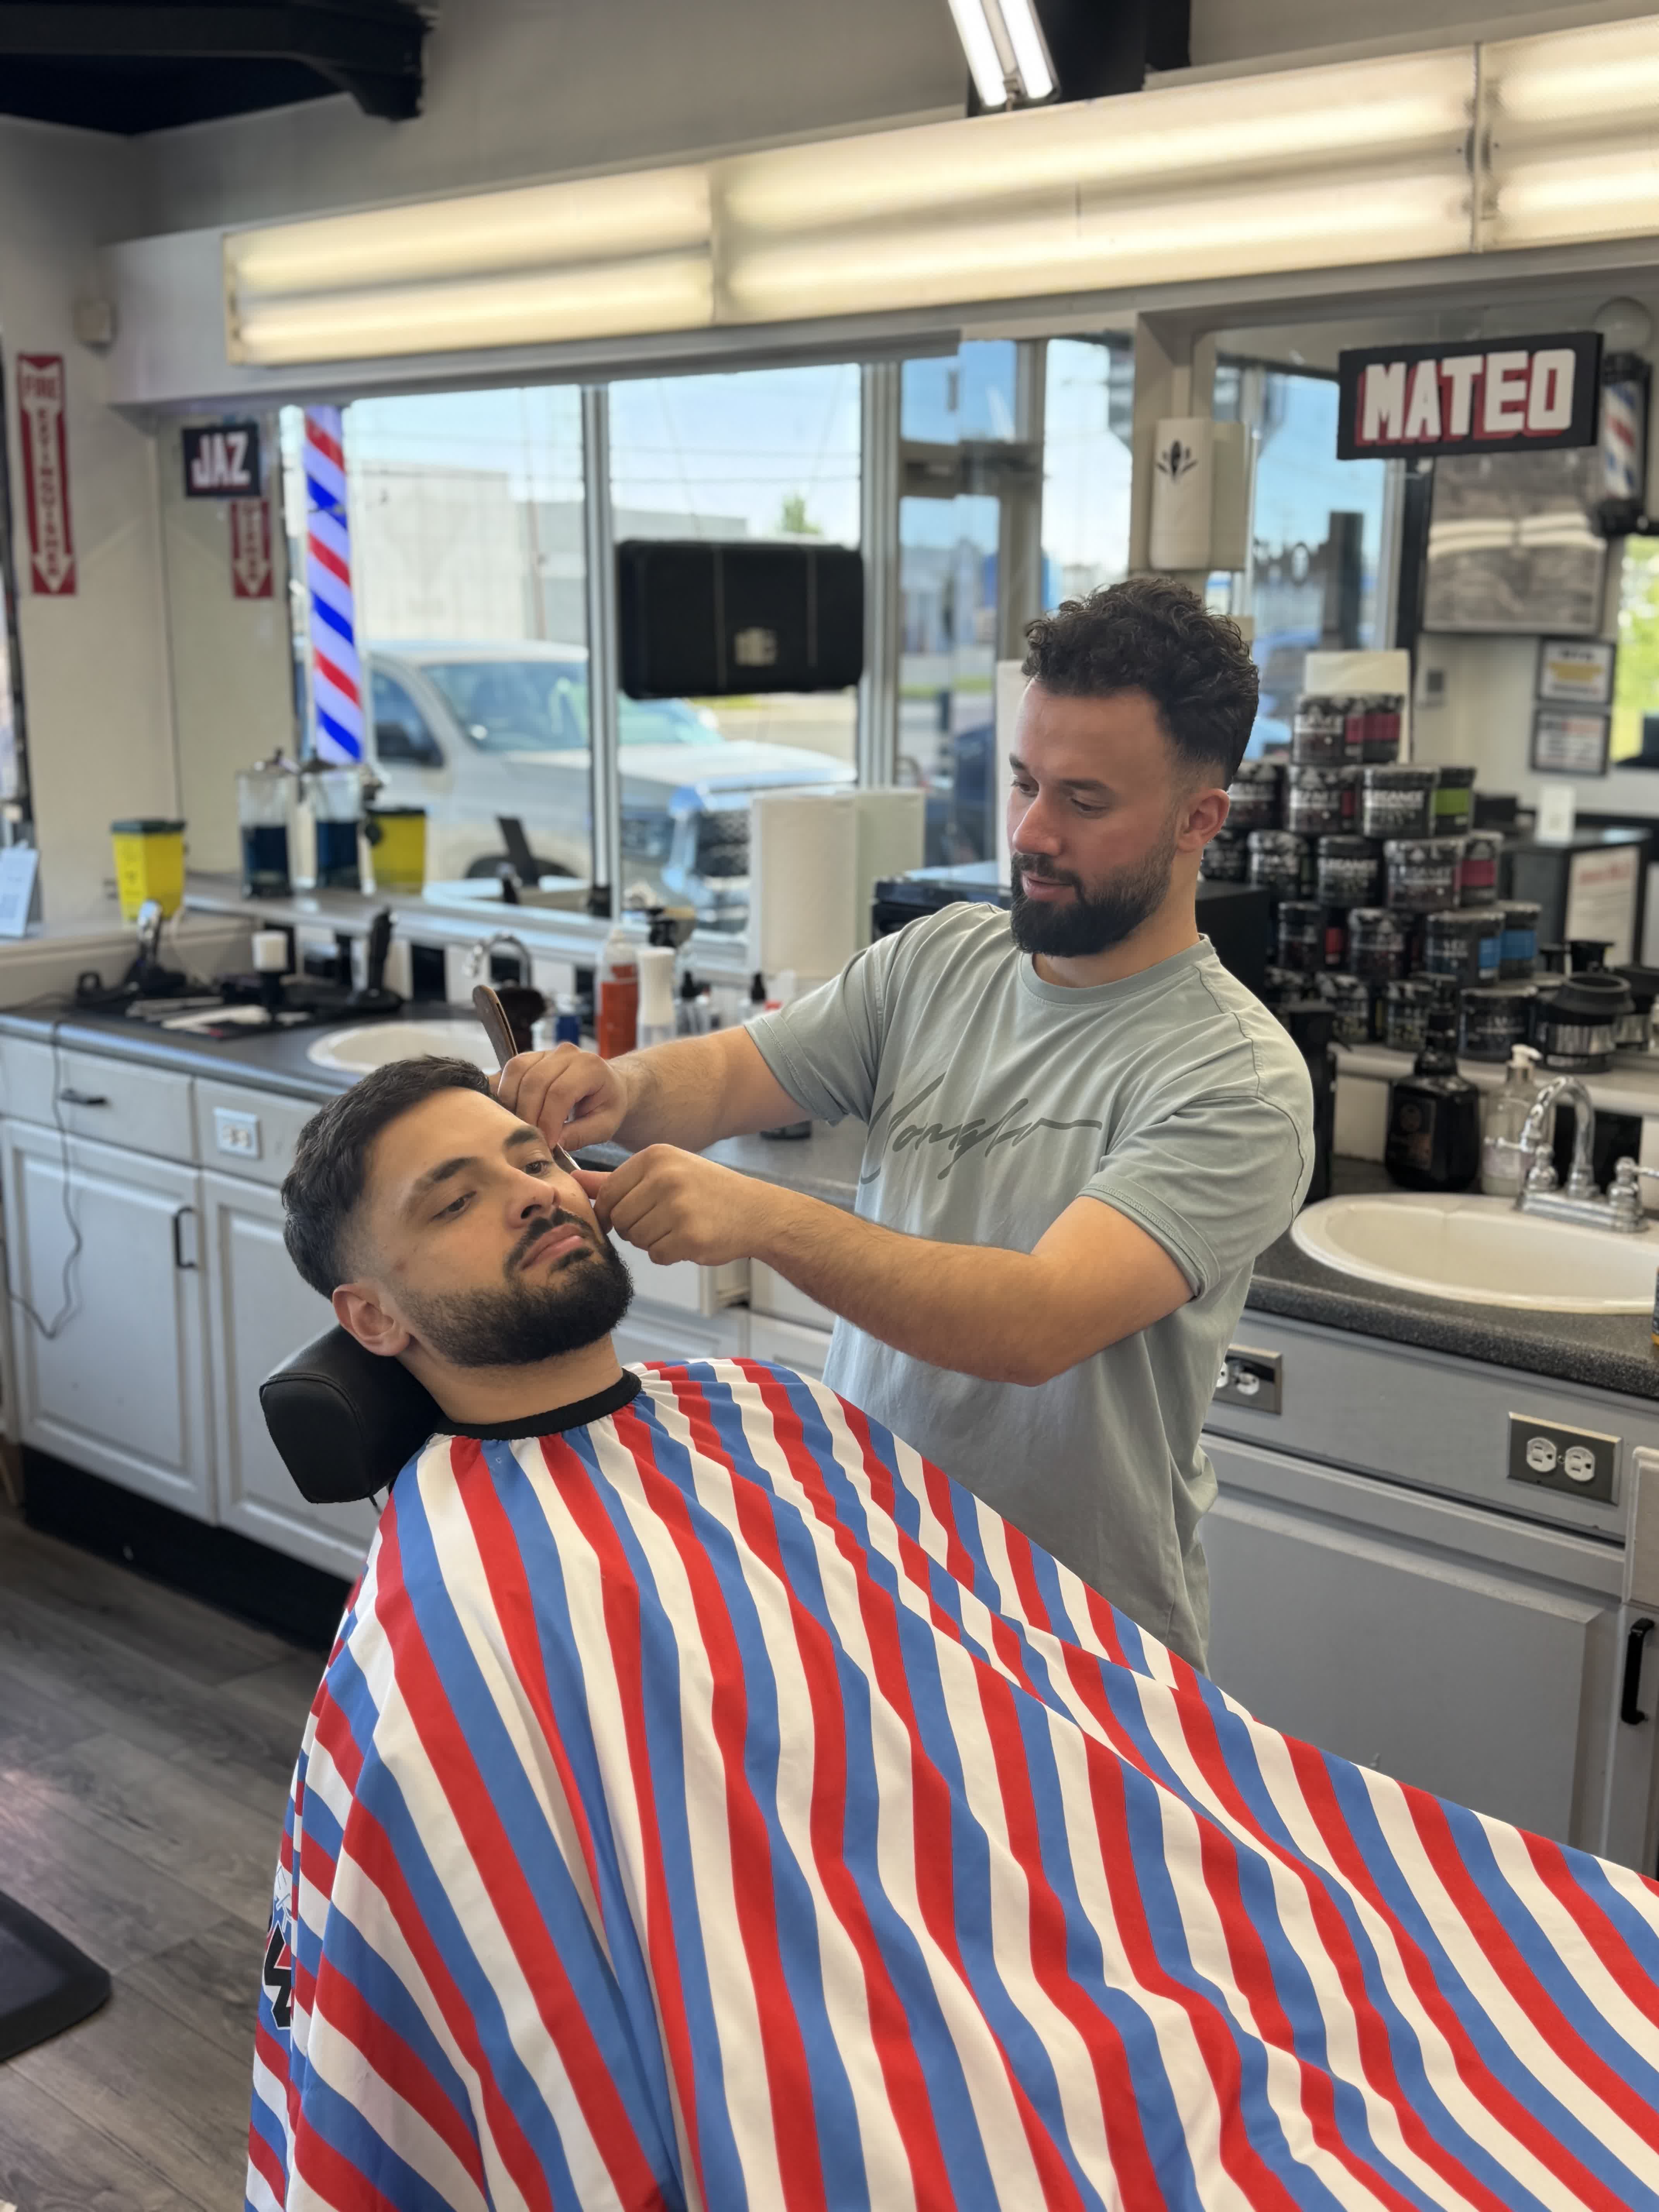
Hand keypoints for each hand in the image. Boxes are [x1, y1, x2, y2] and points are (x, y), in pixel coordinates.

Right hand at [494, 1045, 626, 1151]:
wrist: (607, 1085)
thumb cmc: (606, 1105)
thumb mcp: (604, 1126)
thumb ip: (580, 1135)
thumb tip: (552, 1143)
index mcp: (591, 1067)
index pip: (561, 1092)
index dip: (549, 1120)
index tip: (546, 1144)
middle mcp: (567, 1053)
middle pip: (535, 1082)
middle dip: (529, 1115)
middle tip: (531, 1139)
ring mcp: (547, 1052)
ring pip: (518, 1072)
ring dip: (514, 1103)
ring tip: (522, 1126)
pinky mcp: (532, 1056)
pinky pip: (511, 1070)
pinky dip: (507, 1092)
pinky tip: (514, 1112)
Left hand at [583, 1146, 772, 1268]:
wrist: (757, 1212)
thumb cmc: (707, 1192)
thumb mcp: (664, 1173)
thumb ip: (616, 1180)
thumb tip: (573, 1181)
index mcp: (655, 1156)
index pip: (607, 1194)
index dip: (613, 1212)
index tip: (633, 1214)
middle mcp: (665, 1177)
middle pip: (619, 1219)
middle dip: (635, 1228)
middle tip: (664, 1221)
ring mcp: (679, 1206)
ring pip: (636, 1239)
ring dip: (653, 1241)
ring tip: (679, 1227)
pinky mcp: (690, 1236)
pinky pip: (656, 1255)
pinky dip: (669, 1254)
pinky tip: (690, 1239)